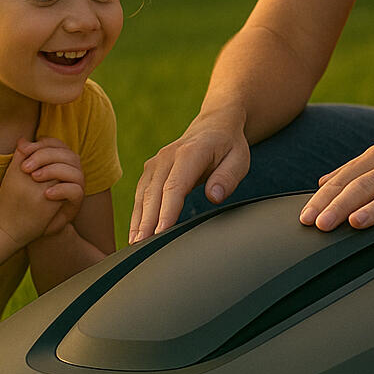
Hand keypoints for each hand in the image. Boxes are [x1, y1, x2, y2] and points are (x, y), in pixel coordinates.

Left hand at [17, 139, 84, 235]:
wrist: (23, 228)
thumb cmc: (21, 199)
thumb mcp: (19, 177)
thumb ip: (22, 158)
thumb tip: (21, 141)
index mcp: (57, 161)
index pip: (56, 144)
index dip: (41, 144)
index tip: (21, 150)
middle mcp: (70, 172)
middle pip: (67, 154)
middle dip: (45, 156)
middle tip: (25, 167)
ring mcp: (75, 187)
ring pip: (75, 170)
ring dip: (54, 170)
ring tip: (34, 178)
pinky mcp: (76, 204)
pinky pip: (77, 191)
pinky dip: (62, 189)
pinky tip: (46, 194)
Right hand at [129, 111, 249, 241]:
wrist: (214, 125)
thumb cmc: (229, 146)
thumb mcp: (239, 159)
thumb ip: (228, 177)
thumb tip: (214, 196)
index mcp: (190, 153)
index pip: (175, 186)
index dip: (167, 211)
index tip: (161, 233)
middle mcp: (167, 156)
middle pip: (154, 193)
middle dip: (147, 222)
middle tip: (142, 248)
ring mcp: (156, 162)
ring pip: (142, 194)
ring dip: (137, 220)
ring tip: (134, 245)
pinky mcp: (151, 169)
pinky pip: (140, 193)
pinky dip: (137, 213)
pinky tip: (135, 232)